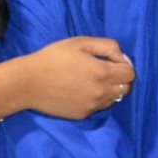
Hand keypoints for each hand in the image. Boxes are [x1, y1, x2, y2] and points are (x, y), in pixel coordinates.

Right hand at [17, 37, 136, 118]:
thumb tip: (123, 59)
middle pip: (126, 89)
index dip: (123, 64)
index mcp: (103, 73)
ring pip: (114, 99)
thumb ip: (108, 47)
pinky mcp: (82, 115)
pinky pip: (99, 107)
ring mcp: (92, 106)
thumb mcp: (81, 42)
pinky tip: (82, 90)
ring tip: (92, 80)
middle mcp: (101, 93)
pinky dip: (97, 99)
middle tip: (103, 70)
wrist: (27, 83)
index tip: (110, 60)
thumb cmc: (54, 57)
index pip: (130, 74)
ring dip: (110, 90)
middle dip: (120, 78)